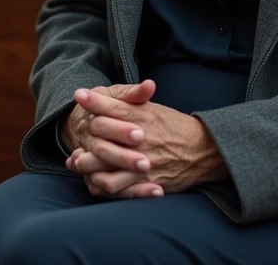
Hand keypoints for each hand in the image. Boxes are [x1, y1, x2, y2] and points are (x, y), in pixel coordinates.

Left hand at [69, 86, 228, 196]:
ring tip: (78, 163)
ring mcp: (143, 162)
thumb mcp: (155, 109)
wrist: (203, 151)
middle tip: (74, 140)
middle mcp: (142, 139)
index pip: (115, 107)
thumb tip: (112, 86)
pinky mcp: (146, 182)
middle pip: (104, 140)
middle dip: (85, 139)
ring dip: (89, 168)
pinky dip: (102, 187)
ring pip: (106, 170)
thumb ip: (133, 98)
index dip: (95, 101)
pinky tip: (93, 181)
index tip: (79, 95)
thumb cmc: (174, 127)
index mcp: (144, 117)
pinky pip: (118, 190)